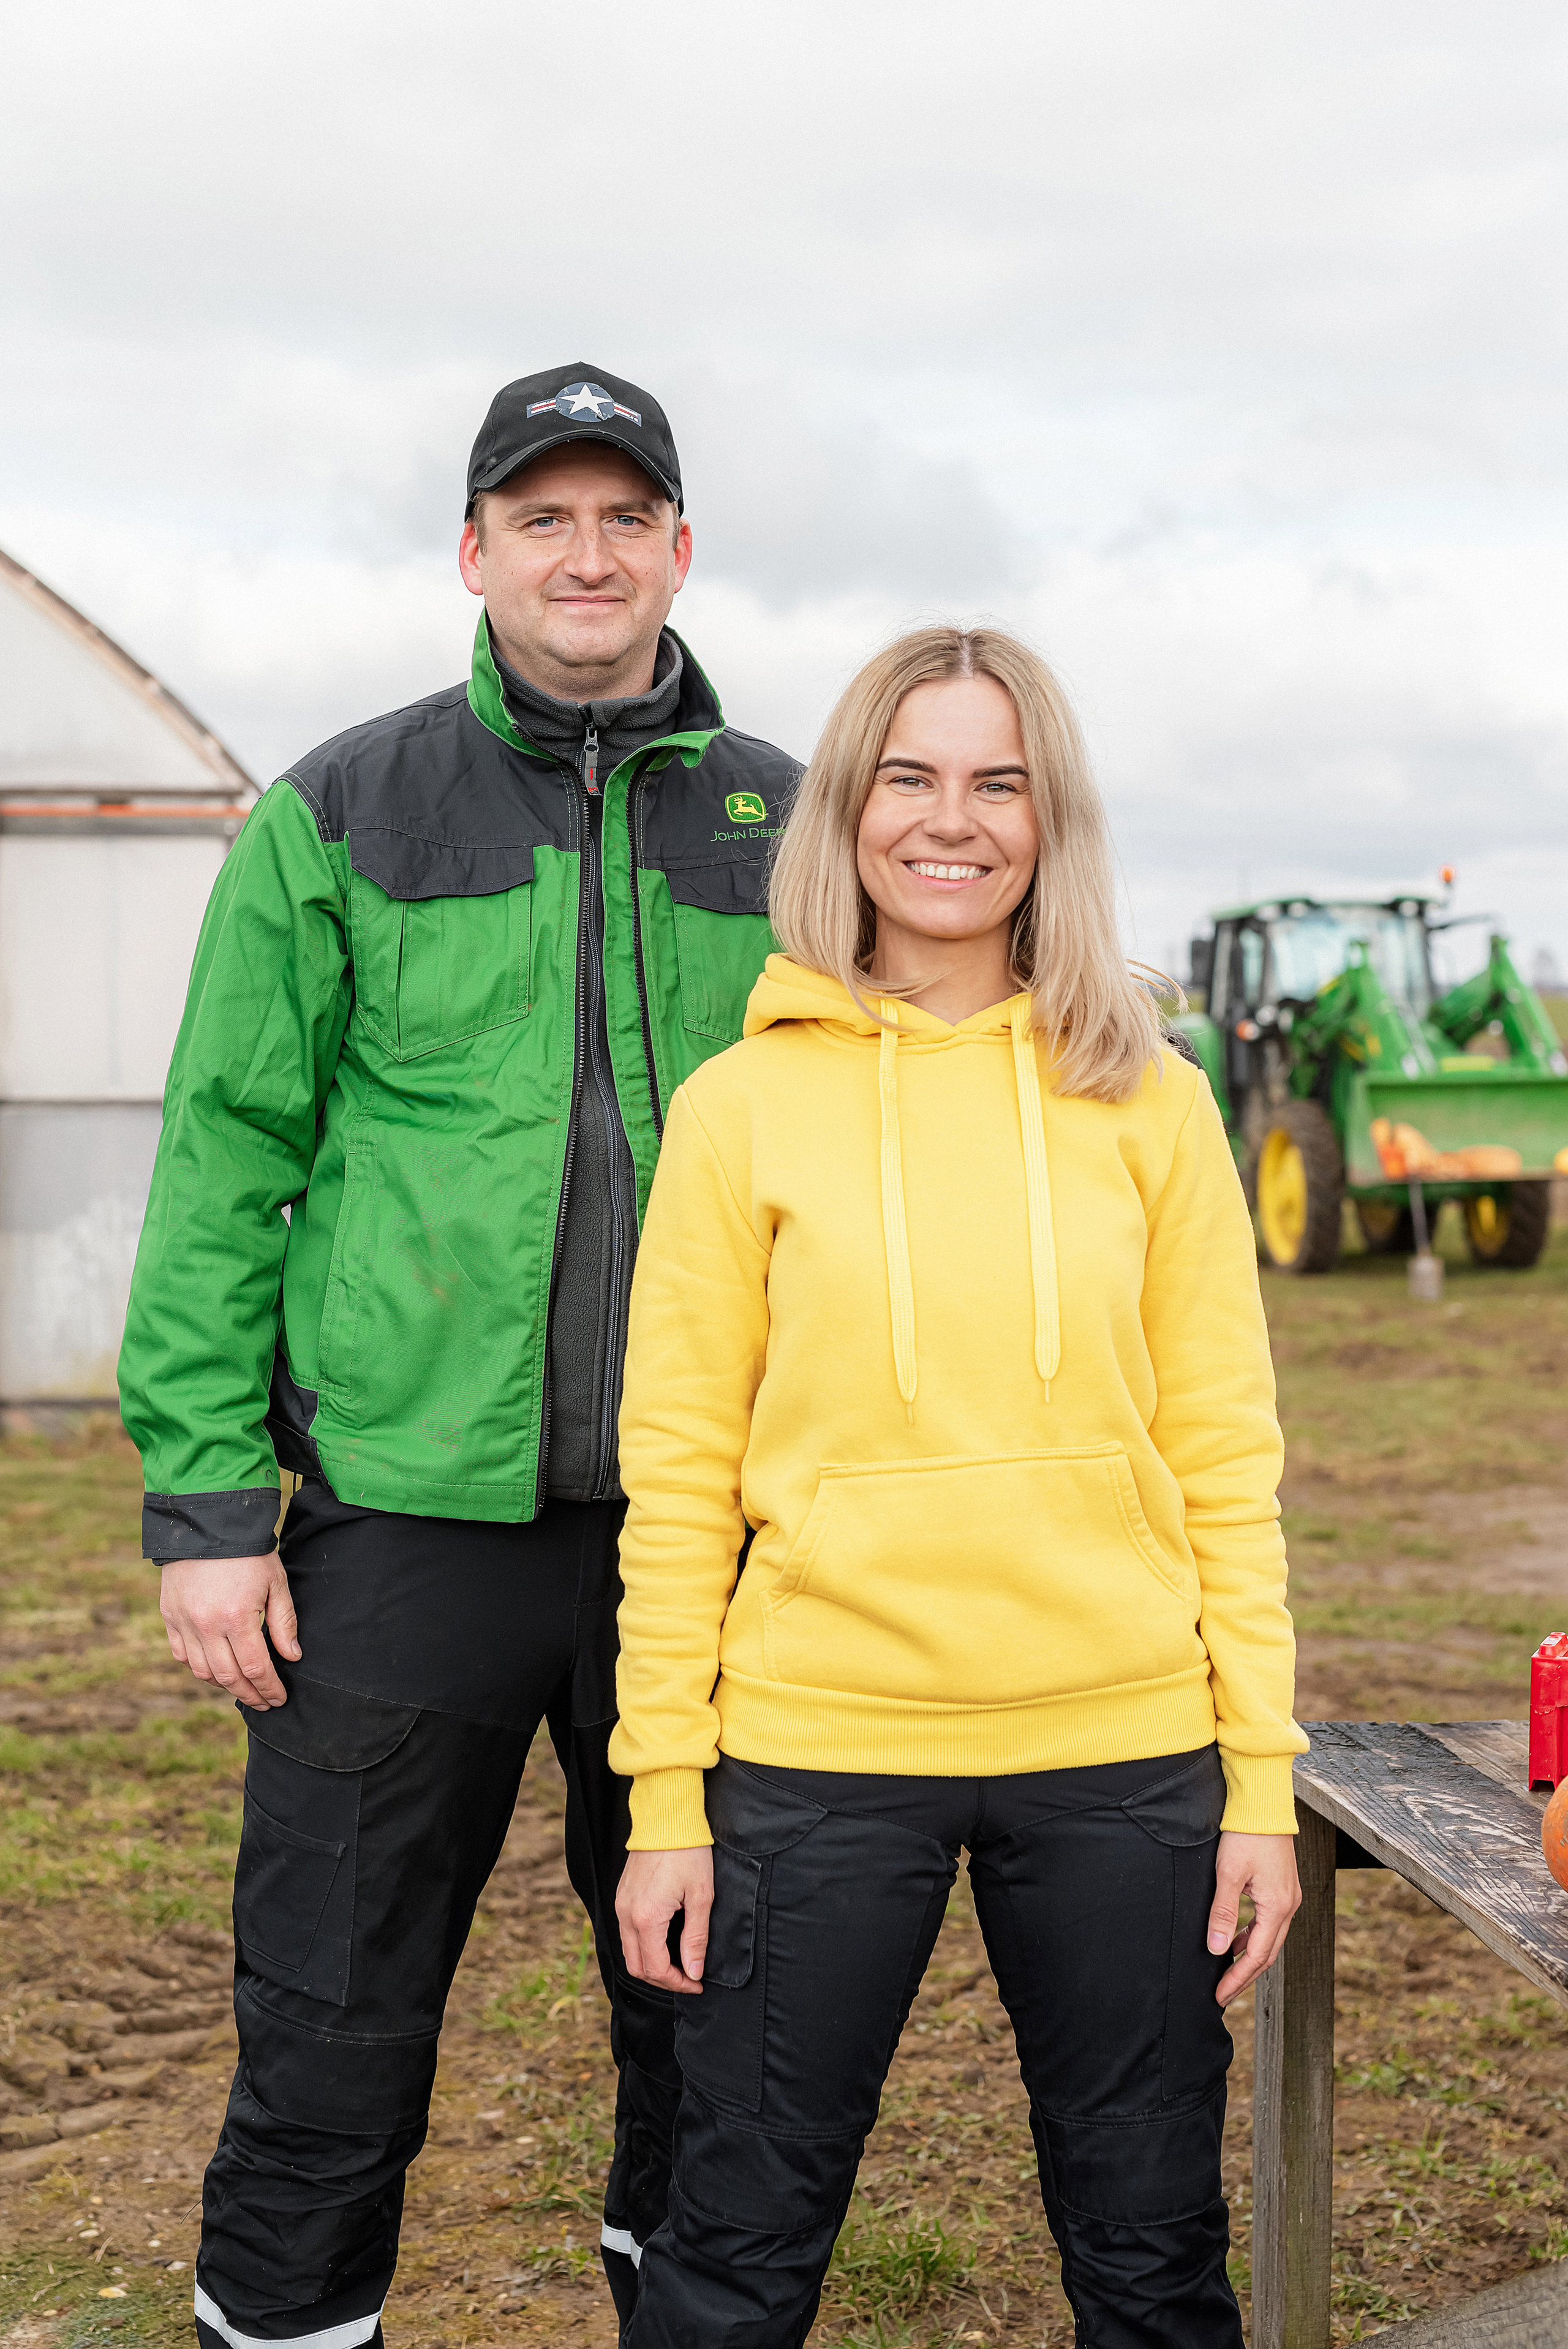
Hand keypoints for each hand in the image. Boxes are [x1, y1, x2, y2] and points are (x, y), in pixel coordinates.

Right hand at [159, 1554, 300, 1709]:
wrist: (207, 1524)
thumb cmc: (248, 1553)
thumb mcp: (275, 1582)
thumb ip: (283, 1623)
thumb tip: (292, 1657)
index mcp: (237, 1617)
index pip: (256, 1668)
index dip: (269, 1688)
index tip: (279, 1698)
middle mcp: (206, 1626)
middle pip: (229, 1677)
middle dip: (250, 1694)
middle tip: (264, 1702)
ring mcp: (184, 1622)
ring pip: (203, 1671)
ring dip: (225, 1685)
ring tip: (243, 1687)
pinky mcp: (169, 1616)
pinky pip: (181, 1655)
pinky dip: (199, 1668)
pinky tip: (215, 1669)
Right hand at [616, 1847, 713, 1994]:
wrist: (667, 1818)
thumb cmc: (687, 1852)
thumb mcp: (701, 1896)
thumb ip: (695, 1939)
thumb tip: (693, 1971)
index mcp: (646, 1917)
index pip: (656, 1968)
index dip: (678, 1983)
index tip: (697, 1983)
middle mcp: (626, 1914)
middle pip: (637, 1966)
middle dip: (663, 1980)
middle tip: (688, 1978)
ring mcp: (620, 1905)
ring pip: (629, 1952)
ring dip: (651, 1965)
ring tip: (678, 1964)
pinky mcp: (621, 1896)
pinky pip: (626, 1933)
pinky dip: (643, 1947)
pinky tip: (664, 1943)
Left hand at [1208, 1831, 1301, 2004]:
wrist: (1262, 1803)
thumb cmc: (1245, 1834)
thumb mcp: (1228, 1874)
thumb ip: (1224, 1914)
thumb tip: (1218, 1950)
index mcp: (1278, 1907)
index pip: (1257, 1956)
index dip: (1238, 1979)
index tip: (1220, 1996)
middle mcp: (1289, 1905)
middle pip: (1268, 1953)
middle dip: (1245, 1975)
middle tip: (1224, 1994)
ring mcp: (1288, 1895)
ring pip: (1270, 1938)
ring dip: (1250, 1956)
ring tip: (1228, 1971)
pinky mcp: (1282, 1886)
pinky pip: (1270, 1922)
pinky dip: (1254, 1936)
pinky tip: (1238, 1938)